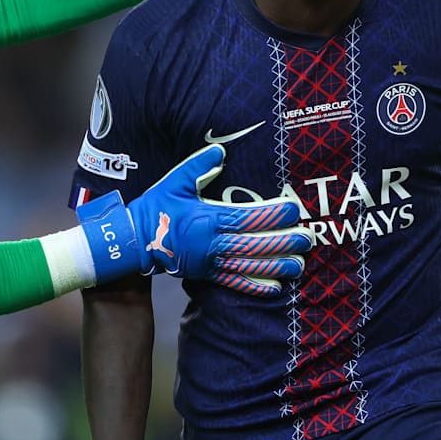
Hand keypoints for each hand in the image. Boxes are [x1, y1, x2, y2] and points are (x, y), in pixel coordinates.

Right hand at [77, 144, 312, 294]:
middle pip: (255, 243)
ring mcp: (210, 261)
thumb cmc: (155, 210)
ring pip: (250, 265)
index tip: (293, 210)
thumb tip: (219, 151)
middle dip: (283, 242)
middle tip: (307, 239)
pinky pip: (235, 282)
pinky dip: (256, 286)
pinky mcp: (207, 274)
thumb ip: (197, 167)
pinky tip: (275, 288)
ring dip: (276, 265)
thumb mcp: (173, 182)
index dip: (272, 214)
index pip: (247, 217)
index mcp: (207, 218)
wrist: (133, 242)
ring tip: (299, 264)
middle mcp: (212, 243)